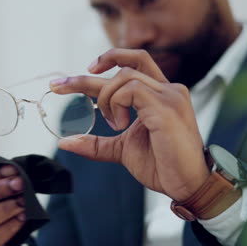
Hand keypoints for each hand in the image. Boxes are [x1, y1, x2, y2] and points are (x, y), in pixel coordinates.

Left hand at [50, 49, 209, 201]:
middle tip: (59, 85)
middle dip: (86, 76)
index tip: (77, 75)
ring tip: (111, 123)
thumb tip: (65, 141)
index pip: (130, 65)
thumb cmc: (161, 165)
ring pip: (124, 77)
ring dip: (105, 98)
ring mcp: (170, 95)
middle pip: (124, 66)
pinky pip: (131, 90)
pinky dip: (116, 104)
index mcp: (159, 94)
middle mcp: (167, 89)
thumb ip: (96, 143)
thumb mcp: (121, 150)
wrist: (187, 185)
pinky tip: (120, 124)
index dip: (105, 61)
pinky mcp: (167, 107)